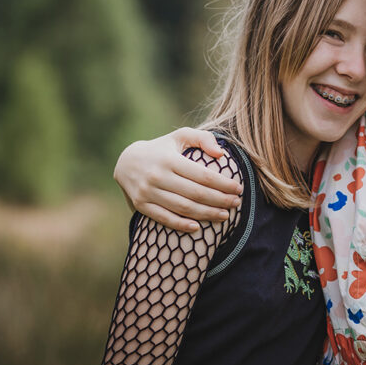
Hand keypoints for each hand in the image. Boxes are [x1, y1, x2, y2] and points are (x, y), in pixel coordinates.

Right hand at [114, 127, 242, 232]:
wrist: (127, 161)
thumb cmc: (163, 149)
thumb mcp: (180, 136)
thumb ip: (203, 139)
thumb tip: (221, 154)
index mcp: (169, 159)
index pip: (203, 175)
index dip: (223, 184)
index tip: (238, 189)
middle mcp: (157, 176)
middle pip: (196, 193)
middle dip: (220, 200)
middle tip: (236, 203)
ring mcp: (147, 192)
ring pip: (183, 208)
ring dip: (206, 214)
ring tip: (225, 216)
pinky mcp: (141, 205)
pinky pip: (164, 218)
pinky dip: (181, 225)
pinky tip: (198, 228)